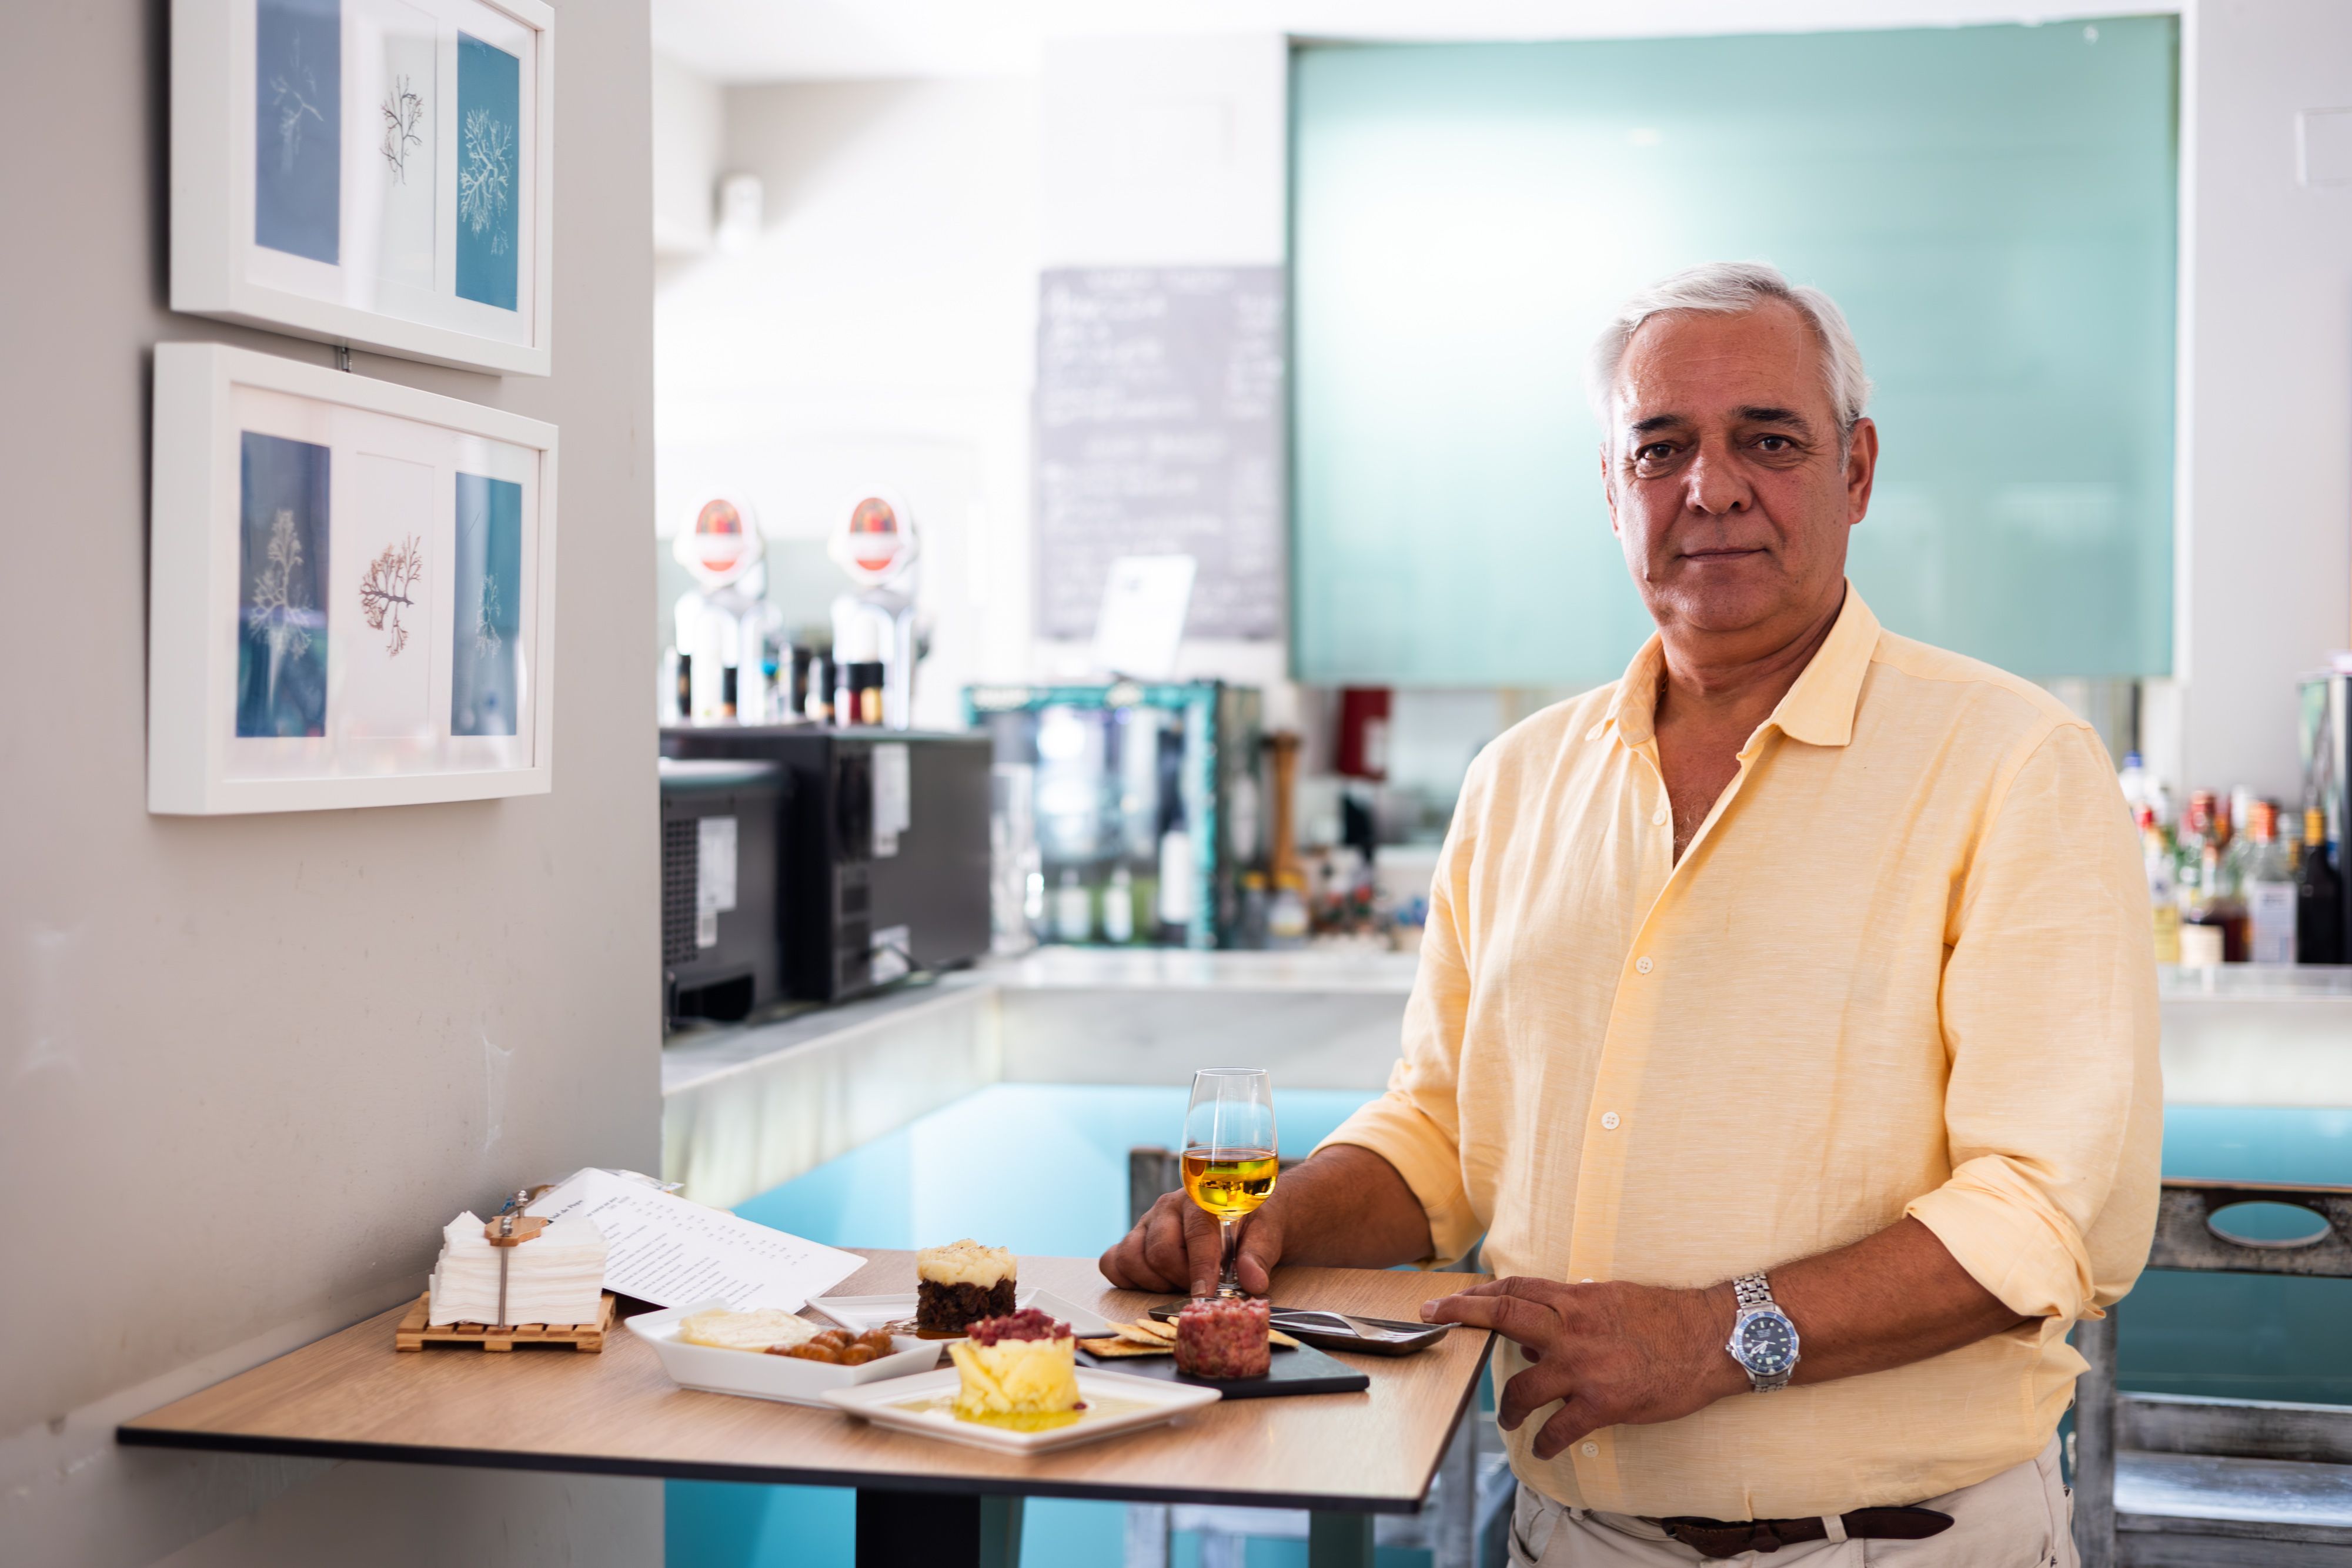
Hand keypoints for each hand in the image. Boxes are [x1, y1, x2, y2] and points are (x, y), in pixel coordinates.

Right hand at [1099, 1191, 1285, 1297]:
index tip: (1205, 1294)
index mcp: (1201, 1199)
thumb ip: (1258, 1256)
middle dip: (1181, 1279)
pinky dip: (1128, 1279)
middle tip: (1202, 1286)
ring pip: (1131, 1258)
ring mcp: (1146, 1223)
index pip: (1195, 1234)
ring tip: (1181, 1282)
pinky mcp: (1133, 1240)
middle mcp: (1168, 1207)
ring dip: (1156, 1282)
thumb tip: (1253, 1283)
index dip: (1200, 1268)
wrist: (1245, 1213)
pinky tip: (1155, 1282)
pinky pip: (1112, 1262)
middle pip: (1159, 1252)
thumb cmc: (1253, 1223)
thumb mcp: (1267, 1233)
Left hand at [1421, 1277, 1744, 1459]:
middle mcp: (1572, 1328)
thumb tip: (1533, 1337)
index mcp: (1576, 1299)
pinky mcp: (1604, 1402)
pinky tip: (1542, 1449)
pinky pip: (1559, 1428)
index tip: (1449, 1298)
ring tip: (1507, 1418)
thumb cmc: (1666, 1317)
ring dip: (1507, 1406)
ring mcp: (1584, 1366)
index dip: (1477, 1294)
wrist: (1713, 1338)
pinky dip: (1545, 1441)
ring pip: (1523, 1386)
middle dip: (1464, 1317)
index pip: (1514, 1290)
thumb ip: (1571, 1313)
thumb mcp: (1612, 1299)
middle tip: (1436, 1320)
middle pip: (1504, 1316)